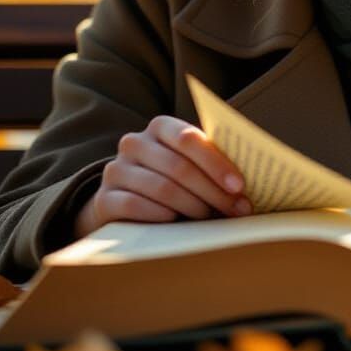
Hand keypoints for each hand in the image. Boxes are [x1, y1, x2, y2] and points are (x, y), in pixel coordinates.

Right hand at [73, 115, 250, 237]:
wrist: (123, 200)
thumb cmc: (170, 180)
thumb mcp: (189, 165)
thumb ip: (211, 165)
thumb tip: (246, 188)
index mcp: (160, 126)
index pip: (189, 139)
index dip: (216, 163)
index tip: (239, 186)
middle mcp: (134, 142)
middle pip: (179, 167)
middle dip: (212, 191)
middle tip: (235, 210)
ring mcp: (116, 169)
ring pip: (161, 188)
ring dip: (193, 206)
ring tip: (212, 219)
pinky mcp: (104, 198)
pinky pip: (136, 206)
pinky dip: (162, 216)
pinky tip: (177, 224)